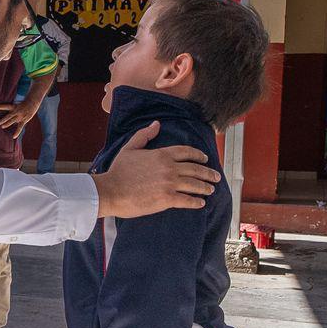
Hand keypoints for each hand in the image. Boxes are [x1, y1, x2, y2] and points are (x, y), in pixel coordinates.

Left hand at [0, 99, 39, 138]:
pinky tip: (13, 137)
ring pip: (12, 121)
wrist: (32, 103)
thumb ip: (11, 109)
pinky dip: (17, 132)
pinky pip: (20, 127)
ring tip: (1, 127)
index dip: (2, 107)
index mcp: (14, 107)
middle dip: (3, 119)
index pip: (7, 106)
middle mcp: (17, 111)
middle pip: (8, 116)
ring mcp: (20, 116)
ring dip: (6, 124)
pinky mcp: (24, 120)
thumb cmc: (23, 104)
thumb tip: (5, 112)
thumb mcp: (16, 104)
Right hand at [92, 122, 219, 217]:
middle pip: (195, 169)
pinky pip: (187, 200)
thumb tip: (156, 124)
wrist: (110, 191)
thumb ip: (144, 135)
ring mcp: (169, 184)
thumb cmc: (118, 171)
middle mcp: (169, 168)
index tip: (205, 159)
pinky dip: (196, 202)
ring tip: (211, 190)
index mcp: (161, 154)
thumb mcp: (130, 148)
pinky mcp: (167, 199)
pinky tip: (201, 203)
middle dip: (208, 173)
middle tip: (216, 177)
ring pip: (194, 185)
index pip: (186, 152)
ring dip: (205, 187)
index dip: (198, 155)